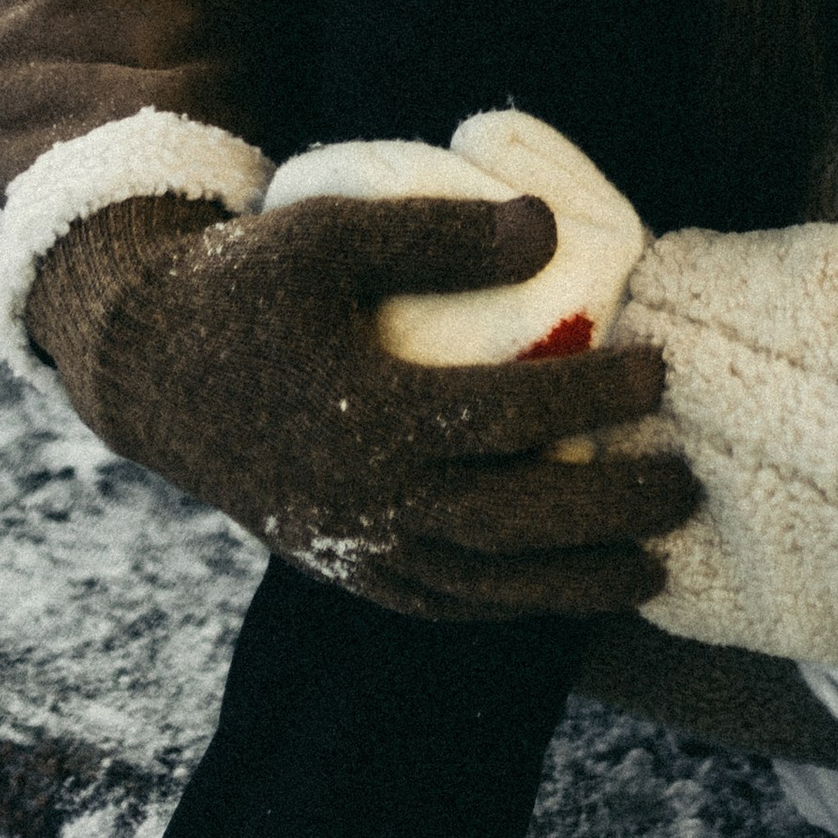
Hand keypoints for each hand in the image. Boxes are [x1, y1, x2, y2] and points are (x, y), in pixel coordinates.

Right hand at [25, 186, 695, 618]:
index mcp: (369, 417)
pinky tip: (559, 592)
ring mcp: (354, 547)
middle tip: (687, 486)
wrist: (150, 368)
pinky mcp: (342, 568)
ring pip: (486, 587)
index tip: (660, 371)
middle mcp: (369, 499)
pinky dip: (507, 607)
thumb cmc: (249, 285)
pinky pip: (440, 604)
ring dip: (575, 584)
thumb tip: (549, 230)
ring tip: (654, 570)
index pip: (510, 416)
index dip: (594, 396)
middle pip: (517, 523)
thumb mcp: (329, 232)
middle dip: (613, 511)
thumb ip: (438, 233)